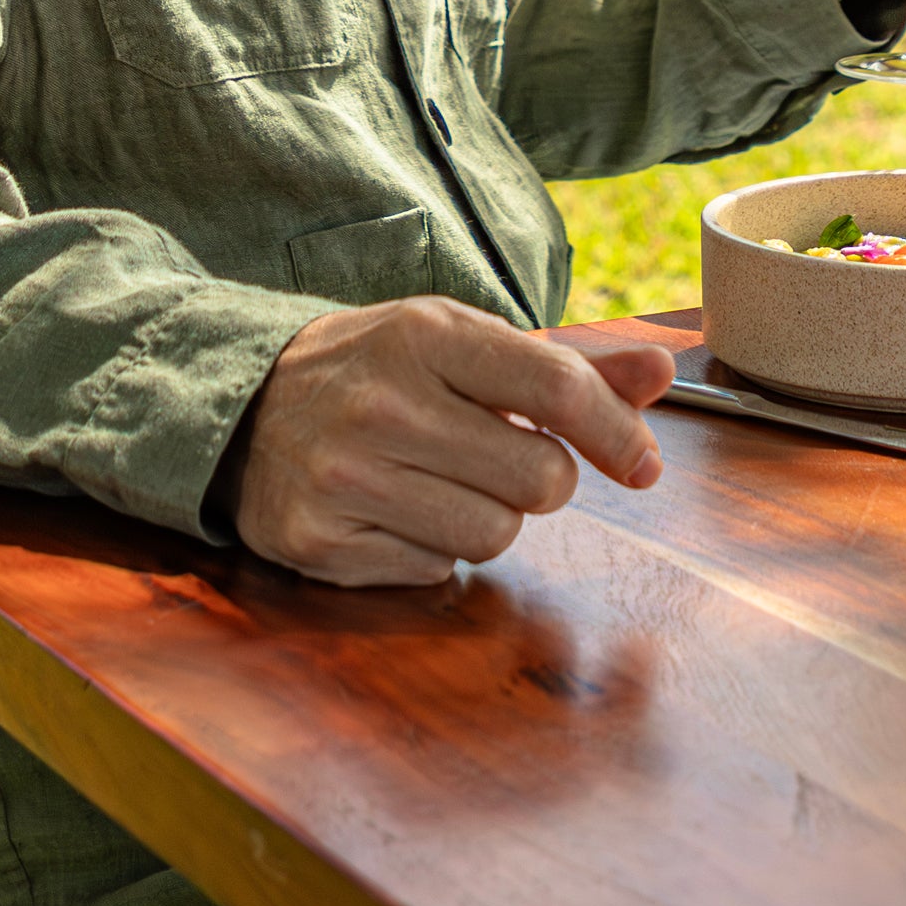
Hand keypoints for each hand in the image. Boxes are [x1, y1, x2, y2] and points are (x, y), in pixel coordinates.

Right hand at [229, 300, 675, 586]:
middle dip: (540, 477)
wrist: (242, 406)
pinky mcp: (321, 543)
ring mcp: (344, 478)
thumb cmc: (377, 369)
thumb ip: (566, 364)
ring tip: (441, 479)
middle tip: (496, 455)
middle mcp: (382, 403)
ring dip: (487, 515)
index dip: (616, 432)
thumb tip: (663, 370)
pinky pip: (435, 570)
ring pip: (494, 535)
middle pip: (539, 479)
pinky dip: (433, 548)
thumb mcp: (460, 342)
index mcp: (423, 334)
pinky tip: (395, 509)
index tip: (643, 464)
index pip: (556, 388)